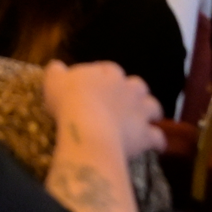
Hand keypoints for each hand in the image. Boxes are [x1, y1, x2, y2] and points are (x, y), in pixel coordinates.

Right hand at [42, 60, 163, 161]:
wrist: (87, 127)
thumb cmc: (69, 101)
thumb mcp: (54, 81)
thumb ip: (57, 72)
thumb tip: (57, 66)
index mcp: (108, 73)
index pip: (109, 69)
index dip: (104, 77)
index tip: (95, 86)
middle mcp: (128, 88)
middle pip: (137, 85)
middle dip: (133, 92)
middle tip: (123, 102)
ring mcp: (139, 111)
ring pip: (153, 106)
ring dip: (150, 112)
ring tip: (145, 119)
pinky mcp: (145, 133)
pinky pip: (157, 137)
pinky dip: (157, 141)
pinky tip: (155, 145)